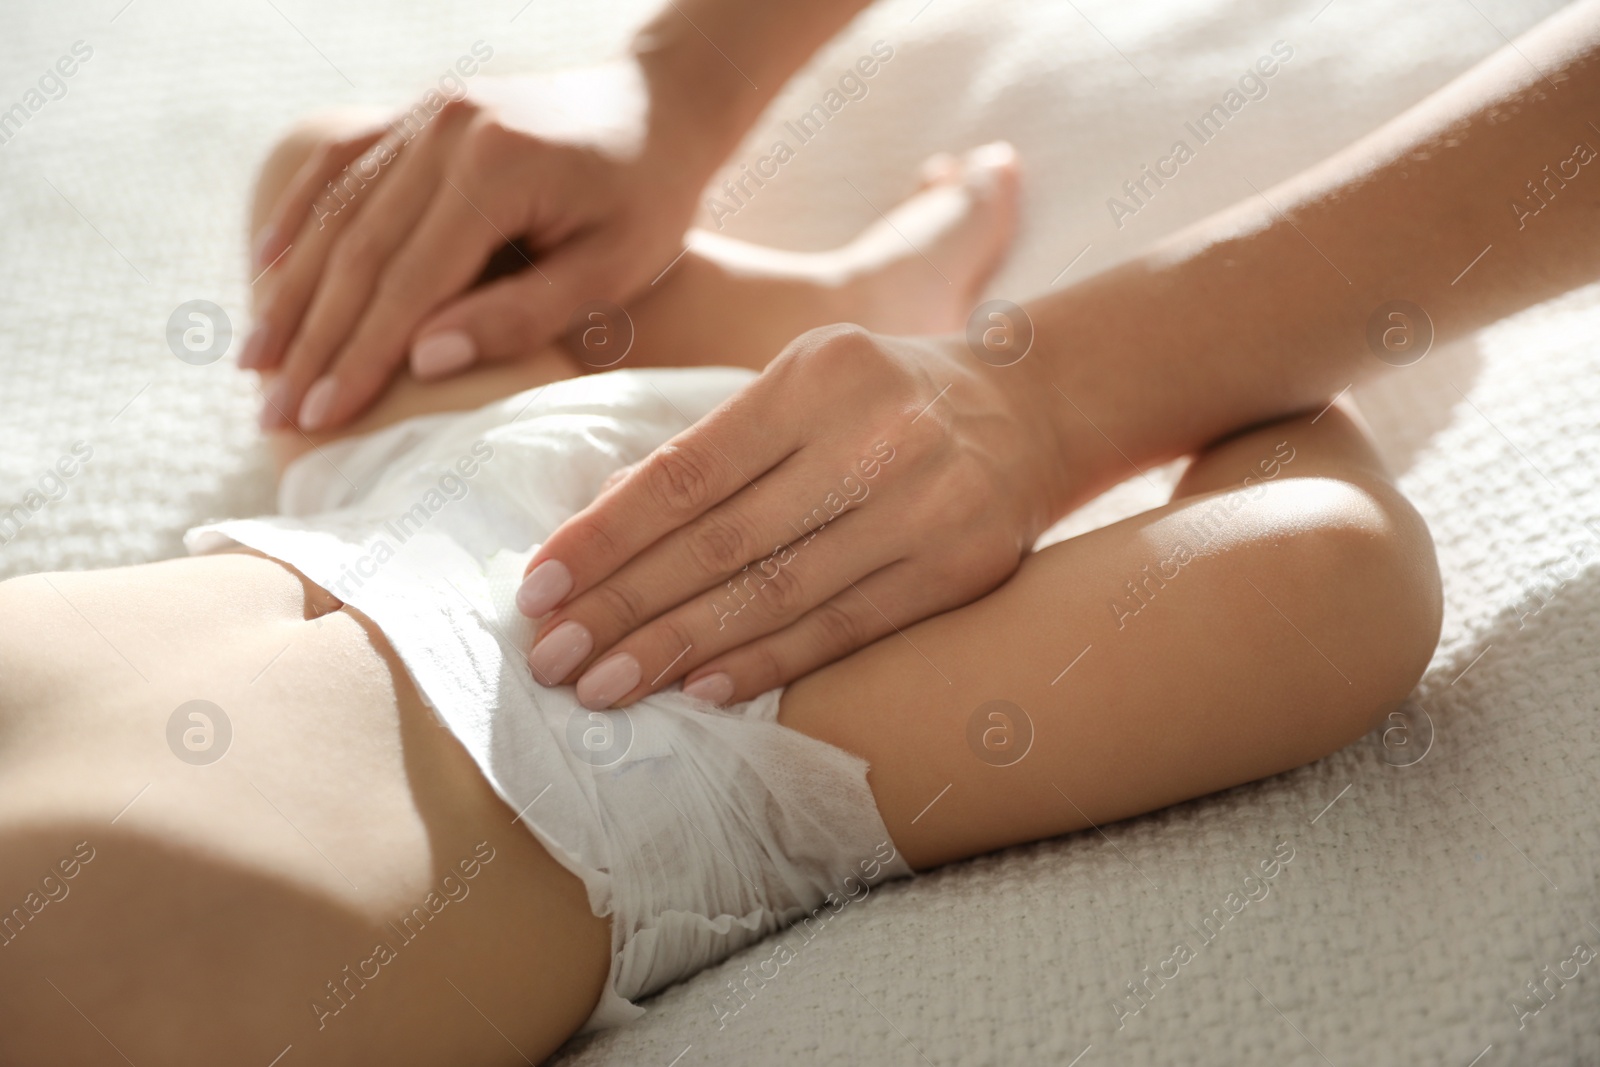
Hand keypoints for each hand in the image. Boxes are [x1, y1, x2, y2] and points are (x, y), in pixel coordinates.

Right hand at [246, 61, 714, 431]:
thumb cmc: (651, 198)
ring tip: (253, 363)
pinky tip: (269, 268)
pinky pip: (344, 165)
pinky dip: (302, 217)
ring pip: (337, 212)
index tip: (318, 419)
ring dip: (292, 291)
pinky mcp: (421, 113)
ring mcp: (426, 113)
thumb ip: (520, 315)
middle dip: (312, 341)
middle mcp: (445, 130)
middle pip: (357, 251)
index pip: (407, 284)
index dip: (357, 358)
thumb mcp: (610, 271)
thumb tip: (423, 361)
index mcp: (495, 169)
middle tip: (273, 413)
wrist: (663, 102)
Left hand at [516, 324, 1071, 708]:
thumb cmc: (882, 399)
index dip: (604, 536)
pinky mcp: (957, 569)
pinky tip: (701, 690)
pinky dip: (766, 662)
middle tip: (550, 660)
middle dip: (623, 606)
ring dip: (678, 649)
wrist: (1031, 411)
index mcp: (817, 374)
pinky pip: (842, 628)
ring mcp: (923, 505)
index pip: (687, 471)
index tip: (537, 588)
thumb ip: (715, 448)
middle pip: (721, 541)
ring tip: (604, 687)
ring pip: (775, 594)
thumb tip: (602, 523)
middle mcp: (873, 436)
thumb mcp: (803, 385)